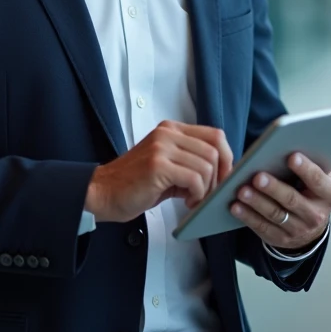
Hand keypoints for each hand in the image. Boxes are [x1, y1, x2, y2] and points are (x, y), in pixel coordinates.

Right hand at [85, 121, 232, 223]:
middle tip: (209, 194)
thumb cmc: (136, 184)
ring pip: (206, 165)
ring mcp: (162, 147)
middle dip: (219, 176)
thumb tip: (223, 172)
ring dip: (207, 189)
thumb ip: (191, 162)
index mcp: (172, 129)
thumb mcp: (168, 165)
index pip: (215, 135)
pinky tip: (186, 202)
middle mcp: (168, 133)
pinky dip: (197, 194)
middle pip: (215, 149)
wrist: (103, 193)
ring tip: (194, 200)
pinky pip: (194, 178)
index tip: (223, 178)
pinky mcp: (158, 165)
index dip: (226, 157)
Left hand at [230, 153, 330, 250]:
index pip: (318, 181)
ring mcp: (298, 229)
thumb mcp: (320, 176)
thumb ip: (311, 163)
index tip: (291, 156)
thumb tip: (286, 145)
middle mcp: (316, 214)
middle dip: (274, 188)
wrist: (311, 225)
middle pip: (292, 200)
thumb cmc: (311, 189)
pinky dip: (247, 216)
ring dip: (257, 202)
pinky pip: (262, 227)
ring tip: (242, 190)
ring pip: (275, 214)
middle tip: (258, 176)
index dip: (306, 169)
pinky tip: (236, 206)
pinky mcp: (280, 238)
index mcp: (329, 194)